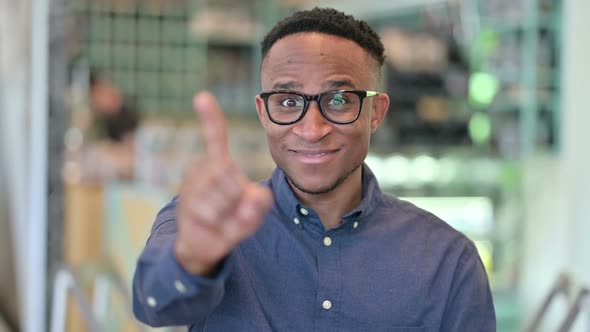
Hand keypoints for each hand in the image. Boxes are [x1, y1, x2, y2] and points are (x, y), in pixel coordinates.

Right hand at [174, 92, 272, 275]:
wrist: (204, 243)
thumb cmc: (232, 218)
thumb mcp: (254, 209)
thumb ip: (260, 203)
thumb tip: (252, 199)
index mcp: (216, 163)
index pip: (214, 137)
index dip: (210, 118)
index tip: (202, 96)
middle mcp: (199, 170)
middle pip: (229, 173)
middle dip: (239, 195)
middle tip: (235, 209)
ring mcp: (190, 189)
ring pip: (223, 195)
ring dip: (231, 212)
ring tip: (224, 219)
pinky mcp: (186, 208)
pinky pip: (213, 214)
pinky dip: (222, 224)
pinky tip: (213, 226)